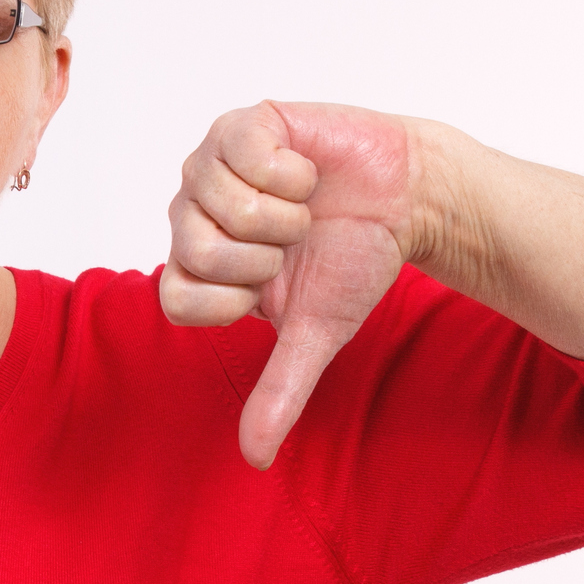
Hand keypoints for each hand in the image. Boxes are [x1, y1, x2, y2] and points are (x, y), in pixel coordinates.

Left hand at [160, 101, 421, 468]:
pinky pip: (245, 152)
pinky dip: (292, 171)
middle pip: (196, 251)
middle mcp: (192, 212)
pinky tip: (305, 170)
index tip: (275, 284)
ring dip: (285, 213)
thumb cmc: (354, 259)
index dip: (235, 297)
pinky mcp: (244, 124)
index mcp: (198, 264)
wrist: (408, 200)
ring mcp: (212, 164)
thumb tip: (254, 459)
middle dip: (267, 254)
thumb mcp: (316, 331)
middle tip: (294, 242)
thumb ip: (279, 390)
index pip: (175, 299)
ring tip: (304, 205)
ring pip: (223, 204)